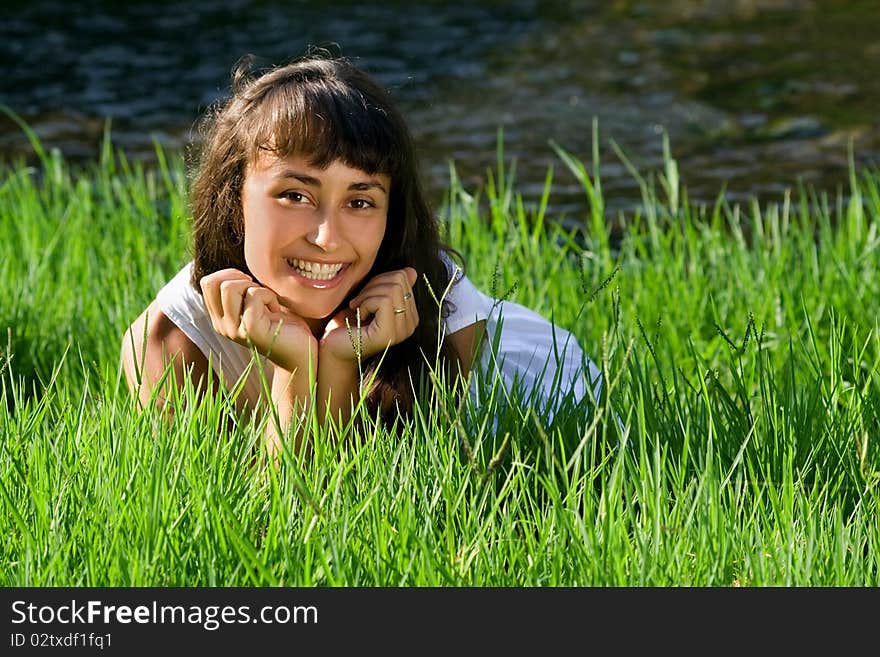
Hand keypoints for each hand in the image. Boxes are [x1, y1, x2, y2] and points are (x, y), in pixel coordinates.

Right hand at [200, 269, 317, 372]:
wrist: (301, 354)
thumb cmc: (284, 325)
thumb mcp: (257, 303)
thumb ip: (242, 289)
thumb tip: (238, 265)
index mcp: (220, 318)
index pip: (207, 282)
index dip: (230, 275)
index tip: (251, 286)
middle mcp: (221, 325)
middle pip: (216, 282)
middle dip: (241, 279)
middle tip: (260, 293)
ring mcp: (234, 330)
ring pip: (230, 287)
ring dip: (255, 286)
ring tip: (268, 302)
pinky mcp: (251, 330)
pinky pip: (254, 296)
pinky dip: (269, 295)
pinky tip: (277, 310)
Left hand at [320, 267, 418, 361]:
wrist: (333, 347)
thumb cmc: (349, 323)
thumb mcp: (371, 297)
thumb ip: (391, 286)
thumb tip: (411, 271)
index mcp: (411, 315)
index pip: (404, 278)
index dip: (379, 280)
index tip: (365, 295)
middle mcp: (411, 325)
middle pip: (399, 281)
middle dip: (373, 285)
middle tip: (359, 301)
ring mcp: (402, 331)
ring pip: (391, 290)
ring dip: (367, 295)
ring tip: (357, 308)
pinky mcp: (389, 334)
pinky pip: (383, 301)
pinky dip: (365, 303)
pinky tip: (359, 315)